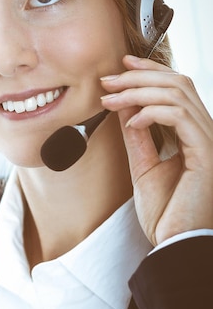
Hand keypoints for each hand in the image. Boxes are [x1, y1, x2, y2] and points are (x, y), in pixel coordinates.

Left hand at [100, 55, 212, 245]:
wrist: (175, 244)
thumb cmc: (165, 213)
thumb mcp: (144, 167)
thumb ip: (139, 137)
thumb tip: (125, 109)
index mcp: (194, 134)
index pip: (177, 89)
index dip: (150, 71)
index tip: (121, 64)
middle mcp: (206, 132)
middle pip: (178, 83)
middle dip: (138, 76)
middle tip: (106, 80)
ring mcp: (209, 141)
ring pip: (177, 94)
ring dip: (137, 91)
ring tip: (108, 99)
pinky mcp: (206, 153)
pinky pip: (179, 116)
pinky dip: (150, 112)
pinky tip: (130, 121)